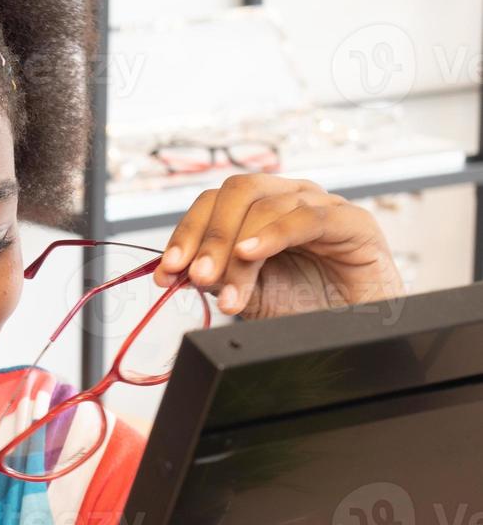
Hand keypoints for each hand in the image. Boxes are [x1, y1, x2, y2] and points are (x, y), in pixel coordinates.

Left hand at [152, 174, 405, 319]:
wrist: (359, 330)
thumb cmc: (308, 307)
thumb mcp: (250, 294)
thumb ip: (219, 277)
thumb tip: (181, 269)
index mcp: (259, 210)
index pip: (213, 203)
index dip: (185, 234)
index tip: (166, 272)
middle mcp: (287, 199)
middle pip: (235, 194)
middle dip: (207, 237)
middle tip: (193, 277)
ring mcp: (320, 205)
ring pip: (265, 208)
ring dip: (235, 251)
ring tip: (227, 292)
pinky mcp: (352, 222)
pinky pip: (306, 217)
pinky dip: (273, 234)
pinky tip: (250, 255)